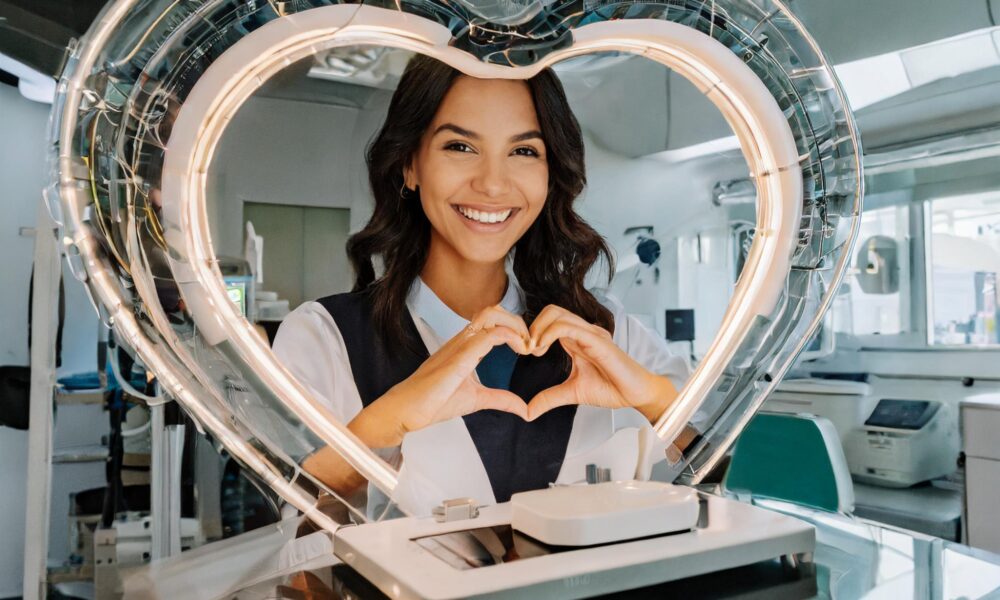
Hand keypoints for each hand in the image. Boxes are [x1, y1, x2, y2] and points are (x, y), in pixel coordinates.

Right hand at [362, 305, 531, 445]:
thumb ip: (500, 400)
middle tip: (531, 345)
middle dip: (517, 322)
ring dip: (514, 326)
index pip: (492, 321)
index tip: (527, 349)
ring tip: (525, 347)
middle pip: (493, 310)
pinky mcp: (458, 358)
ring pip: (490, 314)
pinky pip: (486, 336)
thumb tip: (524, 409)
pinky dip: (508, 337)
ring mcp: (459, 346)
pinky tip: (518, 350)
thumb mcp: (477, 400)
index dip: (514, 328)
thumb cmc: (434, 402)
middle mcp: (462, 340)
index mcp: (465, 346)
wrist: (406, 411)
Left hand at [525, 305, 676, 422]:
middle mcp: (583, 331)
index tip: (525, 352)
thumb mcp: (572, 393)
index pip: (550, 320)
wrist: (635, 395)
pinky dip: (549, 333)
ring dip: (538, 329)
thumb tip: (528, 412)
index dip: (533, 332)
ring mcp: (590, 333)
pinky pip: (568, 327)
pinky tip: (542, 348)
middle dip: (533, 326)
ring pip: (556, 313)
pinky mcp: (596, 339)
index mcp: (576, 339)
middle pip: (551, 310)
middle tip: (527, 349)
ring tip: (534, 350)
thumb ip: (550, 398)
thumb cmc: (611, 388)